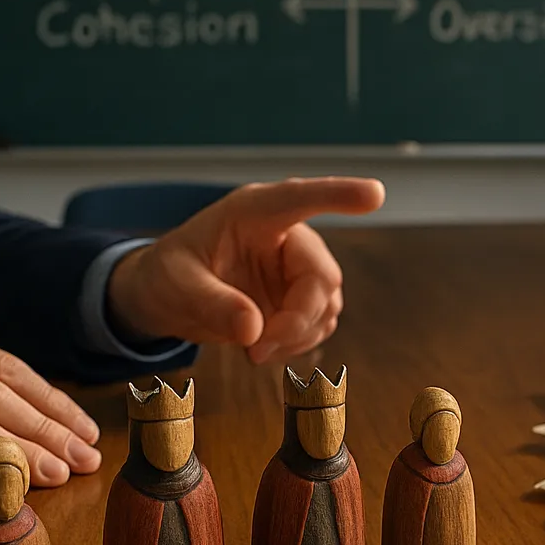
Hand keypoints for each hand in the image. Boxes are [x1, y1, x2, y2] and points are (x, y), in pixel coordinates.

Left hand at [105, 177, 384, 363]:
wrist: (170, 297)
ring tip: (253, 349)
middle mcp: (287, 236)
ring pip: (327, 304)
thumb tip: (254, 330)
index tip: (375, 194)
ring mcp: (299, 268)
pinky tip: (263, 346)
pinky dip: (297, 344)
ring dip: (297, 335)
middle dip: (298, 318)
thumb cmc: (169, 275)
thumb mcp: (177, 285)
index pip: (302, 198)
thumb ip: (212, 303)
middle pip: (322, 276)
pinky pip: (320, 324)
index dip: (339, 195)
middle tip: (258, 348)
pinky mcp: (302, 298)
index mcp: (254, 212)